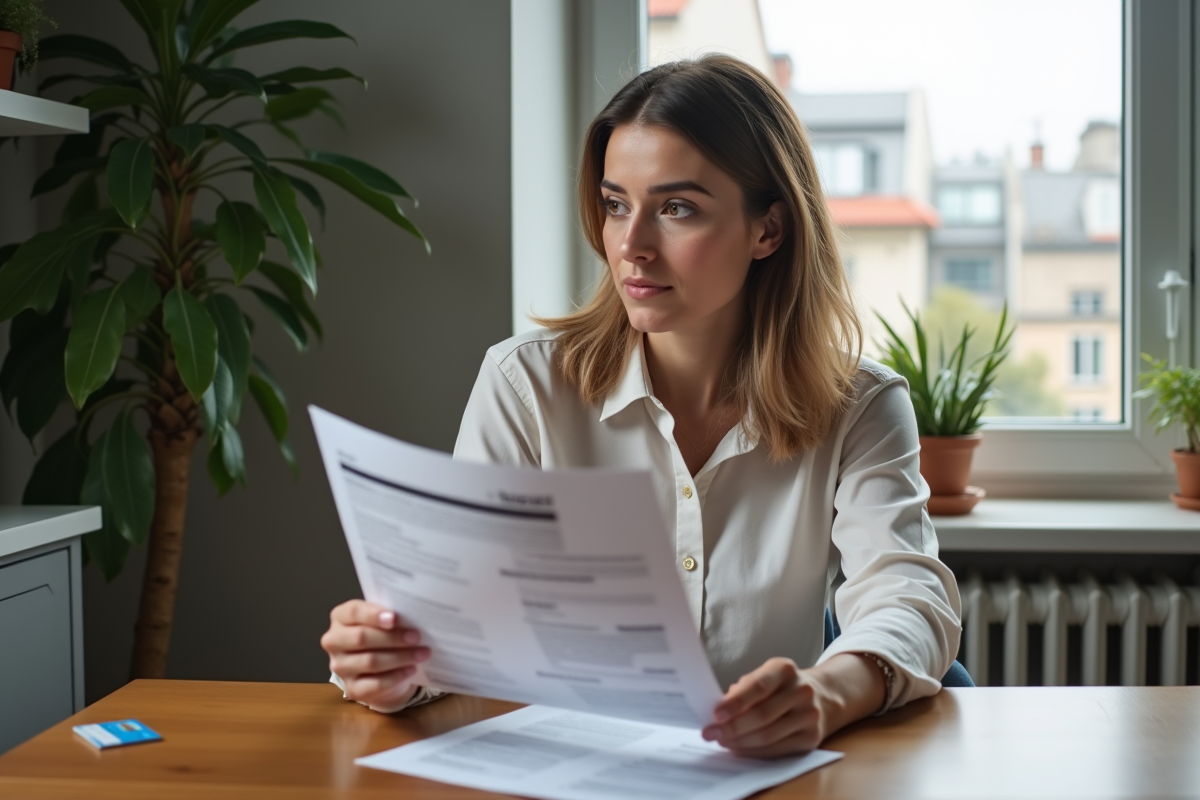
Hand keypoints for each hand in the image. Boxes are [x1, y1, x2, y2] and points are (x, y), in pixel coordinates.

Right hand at [320, 599, 430, 712]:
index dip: (373, 615)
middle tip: (416, 637)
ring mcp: (340, 667)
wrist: (381, 670)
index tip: (394, 617)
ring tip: (422, 653)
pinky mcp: (352, 689)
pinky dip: (397, 676)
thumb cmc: (382, 637)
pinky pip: (376, 684)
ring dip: (400, 657)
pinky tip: (411, 669)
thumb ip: (388, 616)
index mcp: (340, 617)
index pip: (353, 612)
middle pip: (361, 638)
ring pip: (370, 661)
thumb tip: (410, 616)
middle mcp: (334, 642)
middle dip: (392, 637)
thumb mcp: (382, 621)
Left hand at [702, 657, 822, 756]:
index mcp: (784, 670)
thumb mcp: (764, 677)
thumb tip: (719, 714)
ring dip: (740, 742)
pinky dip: (755, 751)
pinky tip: (740, 748)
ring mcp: (809, 715)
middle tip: (711, 734)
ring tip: (723, 741)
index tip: (715, 715)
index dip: (735, 703)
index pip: (758, 687)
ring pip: (769, 736)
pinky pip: (777, 749)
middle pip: (762, 715)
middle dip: (732, 728)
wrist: (822, 698)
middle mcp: (801, 690)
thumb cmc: (782, 688)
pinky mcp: (812, 738)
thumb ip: (742, 691)